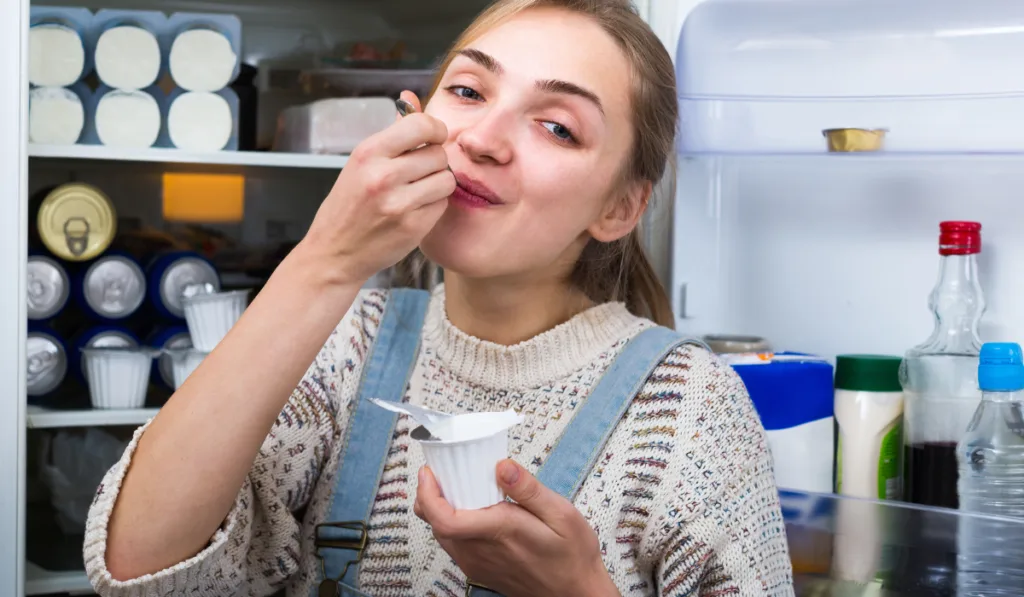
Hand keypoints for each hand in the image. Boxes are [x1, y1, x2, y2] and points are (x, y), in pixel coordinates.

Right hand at [300, 90, 454, 284]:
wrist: (335, 251)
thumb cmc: (349, 204)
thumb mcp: (362, 162)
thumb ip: (392, 132)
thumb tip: (411, 98)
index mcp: (368, 153)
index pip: (421, 125)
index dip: (435, 129)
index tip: (432, 137)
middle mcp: (383, 176)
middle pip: (438, 153)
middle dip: (434, 161)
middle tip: (418, 172)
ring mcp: (399, 203)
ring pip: (447, 179)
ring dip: (438, 183)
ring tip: (418, 190)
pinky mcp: (413, 227)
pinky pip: (443, 204)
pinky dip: (434, 205)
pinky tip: (415, 209)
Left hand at [414, 459, 620, 596]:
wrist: (576, 592)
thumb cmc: (572, 555)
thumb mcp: (561, 514)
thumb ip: (528, 489)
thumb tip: (502, 466)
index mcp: (499, 531)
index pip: (444, 518)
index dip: (428, 494)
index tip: (429, 472)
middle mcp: (481, 550)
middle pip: (435, 523)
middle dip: (430, 494)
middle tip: (442, 470)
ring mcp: (477, 562)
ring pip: (441, 534)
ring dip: (440, 508)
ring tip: (455, 485)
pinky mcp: (479, 568)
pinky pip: (454, 543)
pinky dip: (451, 522)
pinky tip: (471, 509)